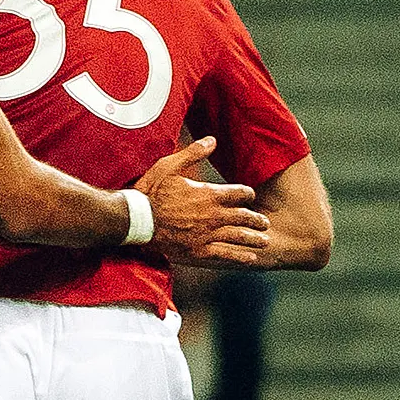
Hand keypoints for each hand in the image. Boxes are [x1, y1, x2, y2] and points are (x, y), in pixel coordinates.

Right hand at [139, 138, 270, 265]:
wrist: (135, 219)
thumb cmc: (150, 192)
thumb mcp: (169, 166)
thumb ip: (193, 153)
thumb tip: (212, 140)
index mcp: (210, 194)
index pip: (241, 193)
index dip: (247, 194)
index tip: (248, 197)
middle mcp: (213, 215)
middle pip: (245, 216)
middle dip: (257, 219)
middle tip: (264, 222)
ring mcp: (207, 234)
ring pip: (239, 236)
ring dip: (254, 238)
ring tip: (264, 241)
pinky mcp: (198, 250)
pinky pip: (224, 254)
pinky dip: (239, 256)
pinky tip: (250, 258)